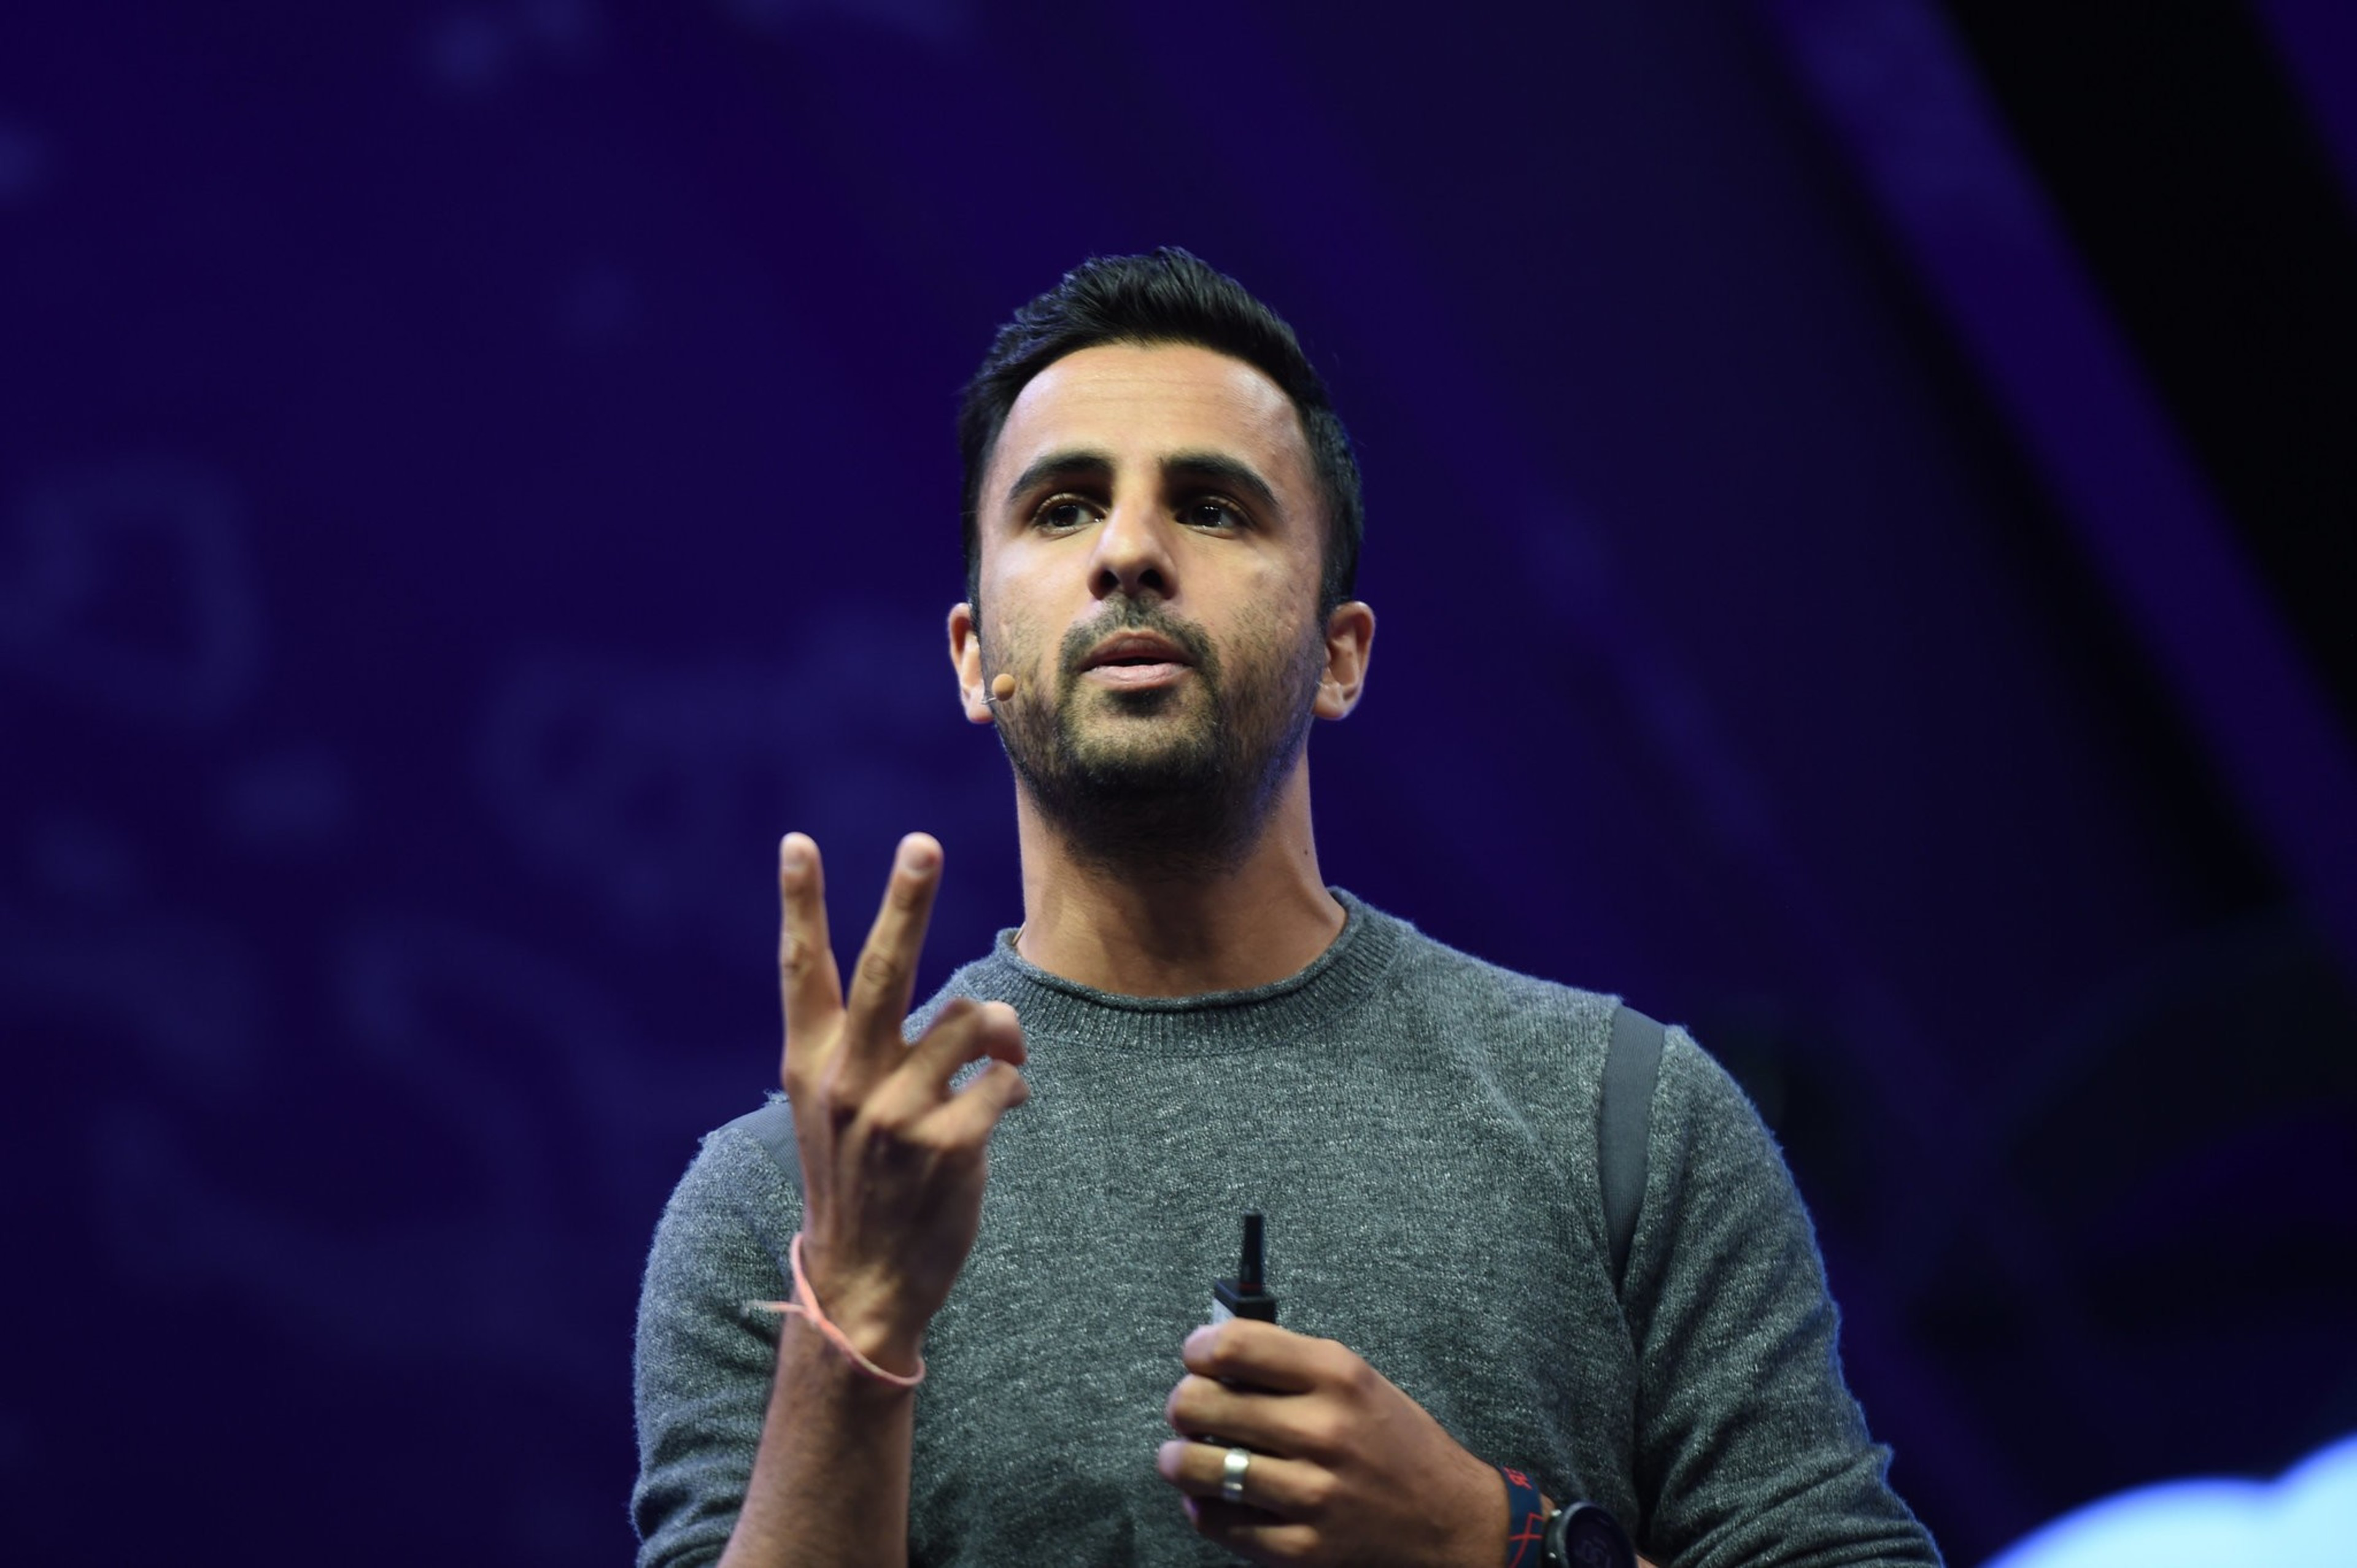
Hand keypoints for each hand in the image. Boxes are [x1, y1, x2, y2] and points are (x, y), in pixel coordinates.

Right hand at [776, 832, 1028, 1374]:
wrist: (862, 1283)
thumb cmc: (863, 1179)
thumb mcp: (840, 1108)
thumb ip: (891, 1047)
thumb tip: (989, 1009)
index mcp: (813, 1064)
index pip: (803, 969)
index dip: (801, 903)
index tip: (797, 841)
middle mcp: (848, 1081)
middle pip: (885, 969)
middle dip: (906, 901)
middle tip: (923, 844)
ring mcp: (895, 1114)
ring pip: (974, 1019)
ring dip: (1001, 1034)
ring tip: (995, 1065)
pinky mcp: (948, 1145)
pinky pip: (1007, 1078)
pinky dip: (1015, 1087)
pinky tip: (1004, 1112)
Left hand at [1157, 1319, 1506, 1567]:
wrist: (1447, 1517)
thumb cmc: (1393, 1441)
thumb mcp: (1356, 1378)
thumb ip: (1290, 1361)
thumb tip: (1214, 1352)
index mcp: (1337, 1376)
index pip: (1235, 1346)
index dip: (1198, 1349)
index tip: (1195, 1356)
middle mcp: (1323, 1431)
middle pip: (1204, 1405)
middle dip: (1182, 1404)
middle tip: (1187, 1408)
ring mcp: (1313, 1493)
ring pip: (1202, 1468)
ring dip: (1178, 1460)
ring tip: (1180, 1456)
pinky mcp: (1304, 1547)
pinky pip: (1221, 1524)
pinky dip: (1202, 1508)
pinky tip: (1209, 1496)